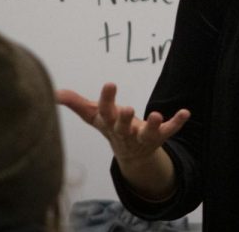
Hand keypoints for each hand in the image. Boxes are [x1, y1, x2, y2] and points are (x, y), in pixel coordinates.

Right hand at [57, 83, 189, 170]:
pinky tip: (185, 113)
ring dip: (151, 124)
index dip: (107, 99)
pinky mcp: (158, 136)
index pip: (105, 112)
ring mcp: (142, 135)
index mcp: (108, 123)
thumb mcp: (94, 115)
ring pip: (146, 132)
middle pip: (123, 126)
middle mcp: (124, 131)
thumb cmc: (111, 127)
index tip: (110, 84)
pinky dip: (177, 122)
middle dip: (124, 118)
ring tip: (155, 114)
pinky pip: (169, 130)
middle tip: (127, 108)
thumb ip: (76, 103)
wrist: (131, 154)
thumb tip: (53, 92)